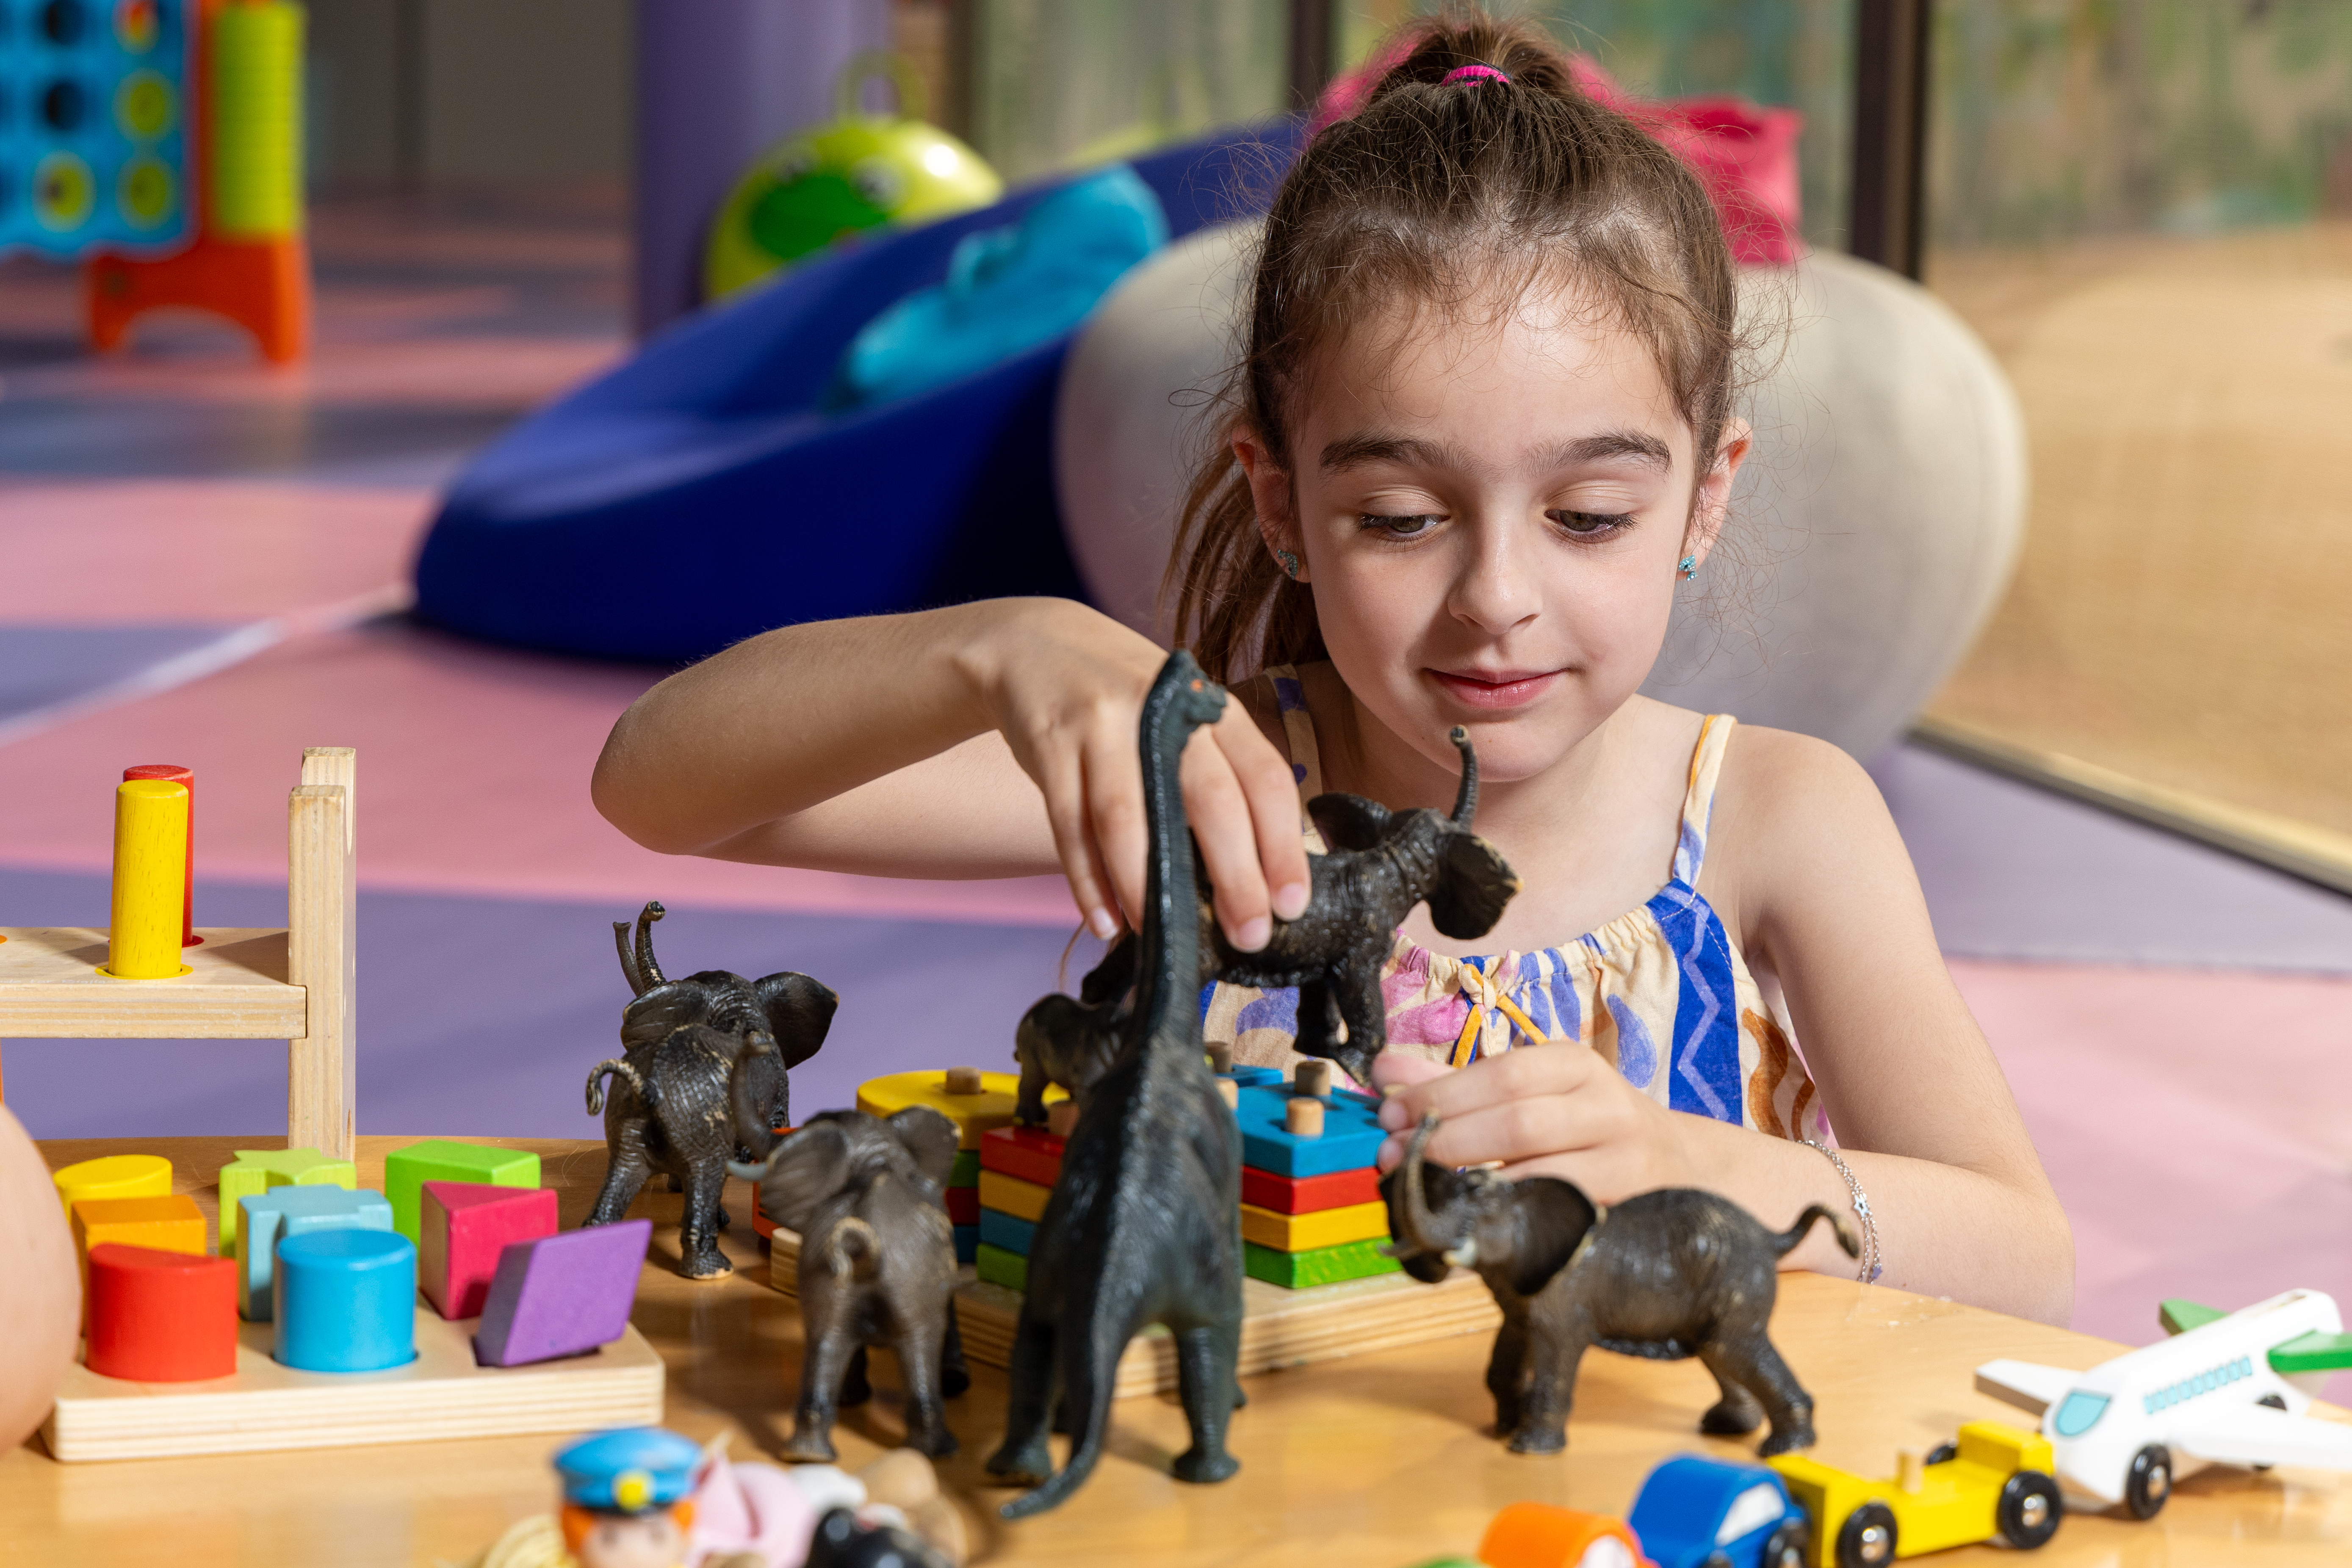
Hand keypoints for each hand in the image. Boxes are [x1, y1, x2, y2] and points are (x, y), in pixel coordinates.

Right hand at [964, 600, 1310, 947]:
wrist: (1036, 644)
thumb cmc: (1128, 703)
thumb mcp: (1183, 718)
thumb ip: (1219, 776)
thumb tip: (1258, 875)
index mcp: (1210, 707)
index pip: (1264, 776)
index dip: (1283, 844)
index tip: (1292, 904)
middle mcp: (1163, 709)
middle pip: (1209, 799)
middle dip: (1235, 877)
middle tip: (1247, 937)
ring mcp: (1104, 723)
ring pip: (1130, 818)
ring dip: (1148, 885)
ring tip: (1163, 937)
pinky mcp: (1051, 742)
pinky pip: (1070, 824)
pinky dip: (1087, 880)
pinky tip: (1105, 921)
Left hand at [1370, 1045, 1700, 1204]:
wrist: (1679, 1166)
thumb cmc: (1583, 1123)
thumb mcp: (1531, 1089)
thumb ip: (1456, 1082)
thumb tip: (1382, 1068)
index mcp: (1575, 1065)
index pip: (1504, 1074)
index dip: (1441, 1095)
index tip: (1389, 1113)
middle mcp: (1607, 1107)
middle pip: (1520, 1122)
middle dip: (1448, 1140)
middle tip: (1393, 1155)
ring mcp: (1625, 1163)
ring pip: (1544, 1176)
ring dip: (1474, 1186)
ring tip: (1424, 1189)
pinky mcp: (1630, 1213)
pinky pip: (1563, 1221)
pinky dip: (1514, 1222)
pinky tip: (1475, 1221)